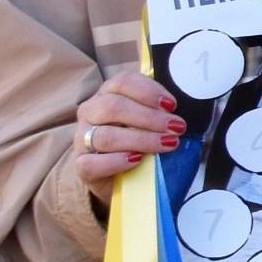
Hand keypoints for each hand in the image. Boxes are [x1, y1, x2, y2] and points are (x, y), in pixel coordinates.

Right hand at [71, 73, 180, 199]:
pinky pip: (92, 163)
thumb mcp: (151, 122)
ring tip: (167, 144)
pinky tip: (137, 160)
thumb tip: (179, 110)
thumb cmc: (140, 142)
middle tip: (176, 127)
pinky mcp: (82, 165)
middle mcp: (91, 113)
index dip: (148, 91)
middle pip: (113, 107)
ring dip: (141, 139)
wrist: (125, 178)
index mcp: (107, 95)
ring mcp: (82, 140)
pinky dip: (116, 161)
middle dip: (150, 117)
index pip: (122, 82)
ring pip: (105, 136)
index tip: (172, 105)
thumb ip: (161, 111)